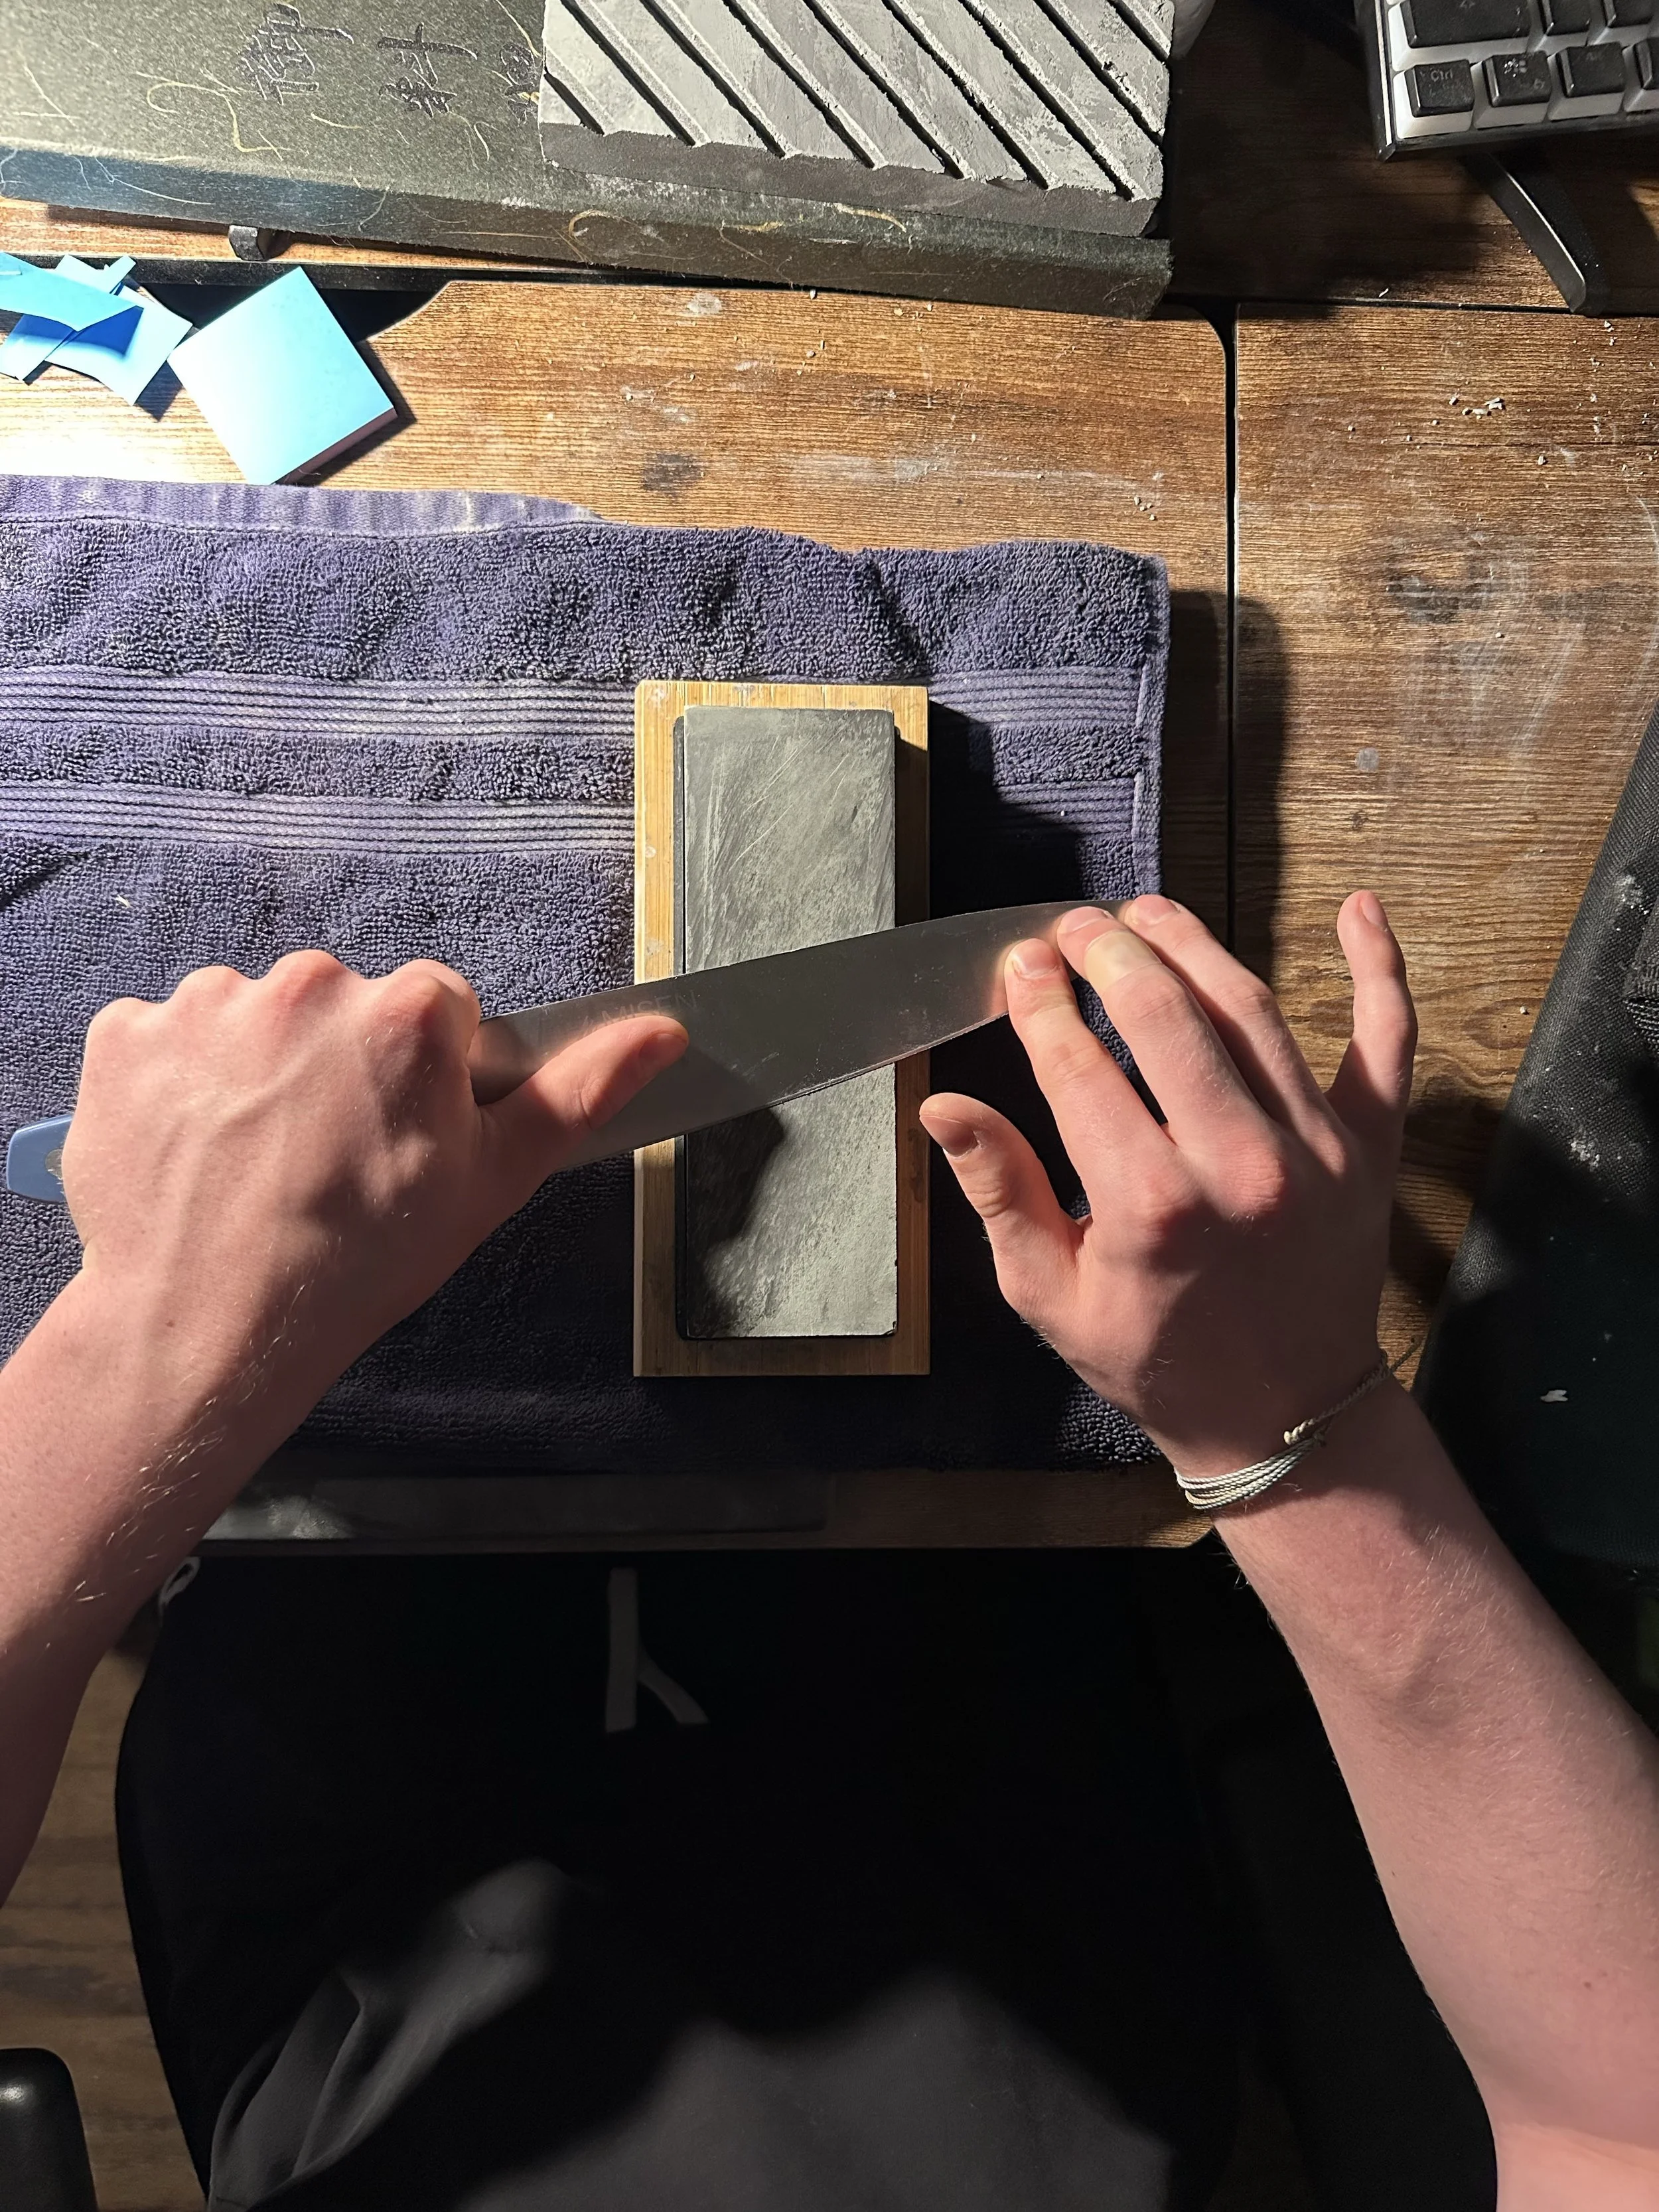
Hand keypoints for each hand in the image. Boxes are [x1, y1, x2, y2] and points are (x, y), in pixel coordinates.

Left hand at [63, 953, 684, 1399]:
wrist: (205, 1328)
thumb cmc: (356, 1264)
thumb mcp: (490, 1184)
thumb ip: (577, 1092)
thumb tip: (662, 1030)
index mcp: (408, 1013)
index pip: (435, 1009)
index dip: (423, 1078)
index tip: (398, 1139)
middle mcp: (308, 983)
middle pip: (344, 1005)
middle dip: (340, 1065)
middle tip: (326, 1161)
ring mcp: (209, 1004)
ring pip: (256, 1017)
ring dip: (257, 1070)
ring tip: (255, 1162)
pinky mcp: (127, 1032)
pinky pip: (167, 1034)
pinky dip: (178, 1082)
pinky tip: (193, 1150)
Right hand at [919, 893, 1415, 1479]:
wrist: (1284, 1417)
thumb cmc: (1156, 1358)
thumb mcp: (1051, 1293)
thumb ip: (1001, 1192)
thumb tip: (942, 1109)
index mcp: (1150, 1205)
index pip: (1077, 1063)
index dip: (1039, 1001)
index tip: (1020, 968)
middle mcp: (1237, 1164)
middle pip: (1162, 1013)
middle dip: (1107, 951)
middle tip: (1074, 928)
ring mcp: (1316, 1149)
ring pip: (1250, 1009)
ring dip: (1194, 944)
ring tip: (1146, 912)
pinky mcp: (1371, 1147)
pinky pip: (1385, 1041)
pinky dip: (1377, 969)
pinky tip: (1358, 907)